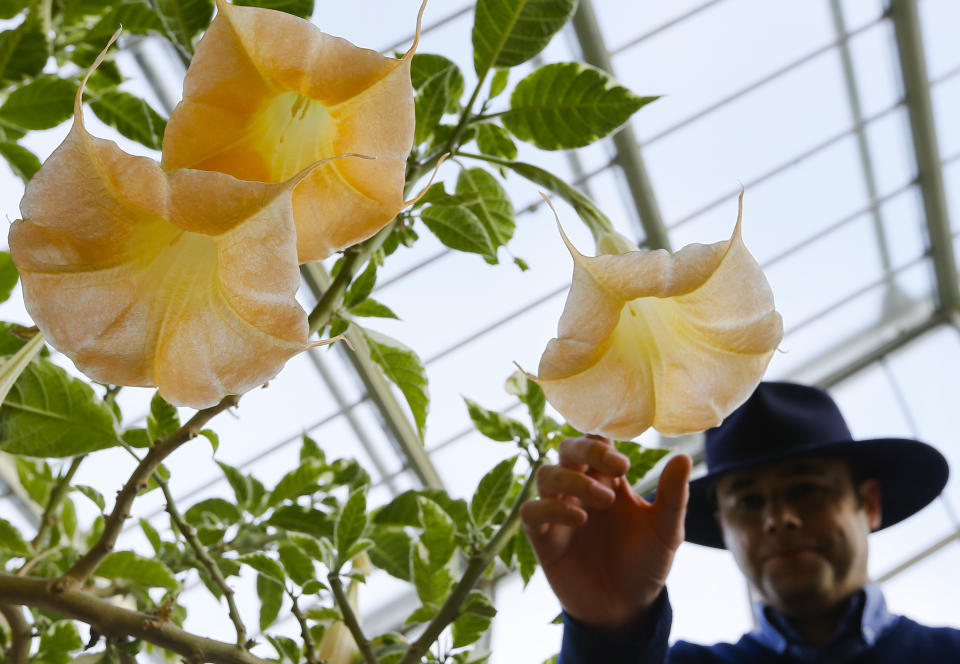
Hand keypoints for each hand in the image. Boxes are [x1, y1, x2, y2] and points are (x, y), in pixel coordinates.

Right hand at [520, 435, 690, 631]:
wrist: (628, 609)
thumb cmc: (646, 563)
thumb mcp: (666, 530)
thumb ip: (673, 496)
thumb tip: (682, 457)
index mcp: (608, 479)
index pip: (596, 440)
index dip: (603, 435)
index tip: (626, 449)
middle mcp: (580, 488)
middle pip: (567, 447)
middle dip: (587, 449)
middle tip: (618, 467)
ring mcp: (558, 510)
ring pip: (545, 474)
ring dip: (573, 479)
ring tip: (604, 501)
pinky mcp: (543, 537)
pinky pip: (531, 511)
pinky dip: (551, 508)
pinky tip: (578, 519)